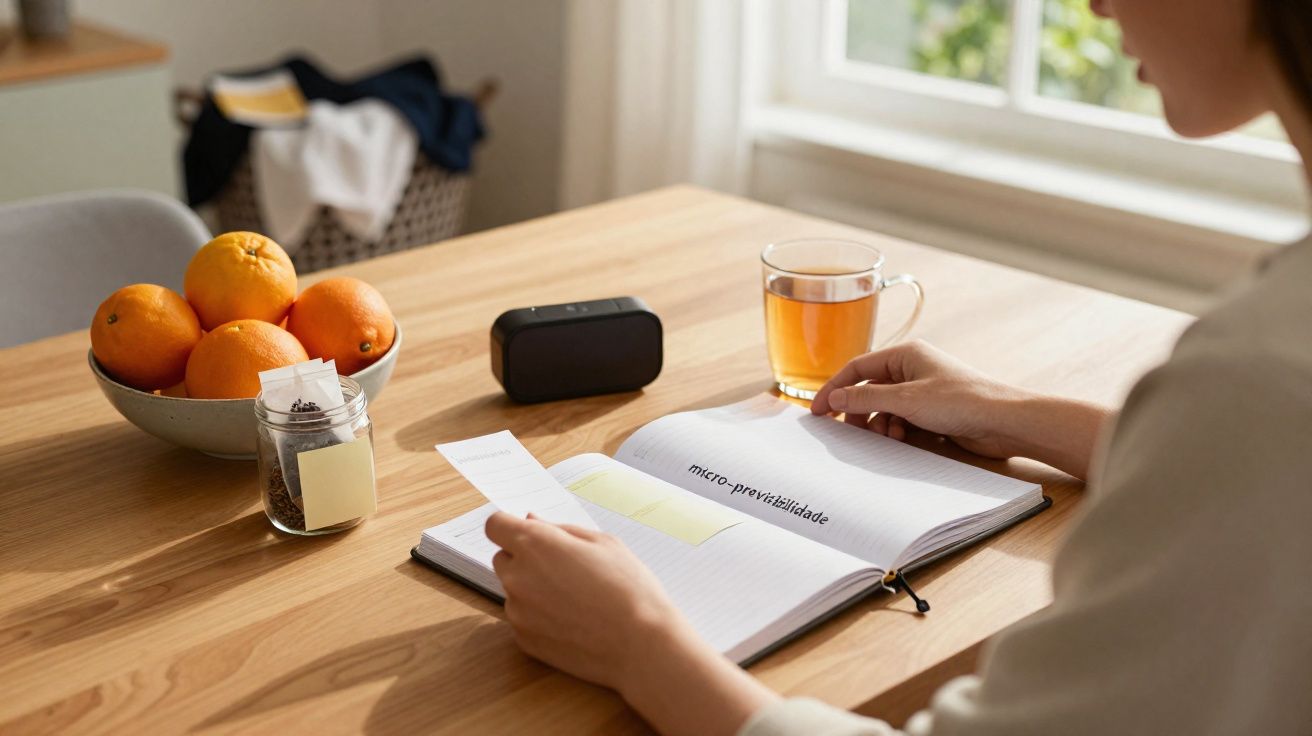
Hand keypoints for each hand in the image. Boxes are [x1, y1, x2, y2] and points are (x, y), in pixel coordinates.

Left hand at [485, 512, 778, 735]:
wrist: (641, 644)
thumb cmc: (629, 588)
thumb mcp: (603, 543)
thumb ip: (561, 530)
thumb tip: (532, 522)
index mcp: (535, 544)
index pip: (495, 525)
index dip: (510, 526)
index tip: (526, 532)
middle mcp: (517, 576)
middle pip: (502, 558)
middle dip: (524, 558)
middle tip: (563, 567)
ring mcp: (518, 611)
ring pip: (513, 590)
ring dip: (532, 588)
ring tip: (574, 597)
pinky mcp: (524, 640)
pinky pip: (522, 618)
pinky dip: (538, 616)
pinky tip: (572, 619)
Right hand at [811, 340, 1110, 478]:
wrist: (1004, 421)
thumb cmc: (963, 401)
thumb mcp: (906, 399)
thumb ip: (866, 398)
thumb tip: (835, 399)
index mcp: (905, 355)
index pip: (857, 368)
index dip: (834, 388)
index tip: (817, 410)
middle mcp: (912, 369)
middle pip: (869, 389)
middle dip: (857, 410)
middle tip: (846, 431)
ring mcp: (923, 391)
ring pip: (884, 407)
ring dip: (879, 423)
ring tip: (885, 436)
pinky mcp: (933, 412)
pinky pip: (901, 420)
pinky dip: (895, 430)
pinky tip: (900, 440)